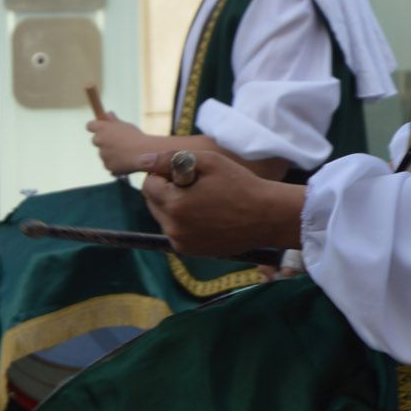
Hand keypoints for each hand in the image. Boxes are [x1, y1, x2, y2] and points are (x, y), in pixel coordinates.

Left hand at [87, 112, 158, 174]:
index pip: (90, 125)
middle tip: (118, 142)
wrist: (145, 153)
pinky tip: (127, 162)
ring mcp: (102, 154)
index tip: (101, 128)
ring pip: (104, 153)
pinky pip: (109, 164)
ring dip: (111, 153)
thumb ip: (114, 121)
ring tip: (127, 153)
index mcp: (102, 128)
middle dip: (104, 141)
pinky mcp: (107, 166)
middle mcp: (99, 140)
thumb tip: (108, 114)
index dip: (95, 127)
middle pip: (95, 140)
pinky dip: (116, 164)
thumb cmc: (137, 137)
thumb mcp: (126, 126)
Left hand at [141, 149, 304, 257]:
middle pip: (152, 203)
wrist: (268, 216)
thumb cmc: (241, 184)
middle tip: (195, 185)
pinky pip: (177, 232)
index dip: (164, 174)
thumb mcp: (208, 162)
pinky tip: (208, 215)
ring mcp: (183, 243)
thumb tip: (142, 161)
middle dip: (166, 190)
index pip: (149, 184)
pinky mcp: (192, 252)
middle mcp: (174, 228)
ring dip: (174, 206)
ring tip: (204, 200)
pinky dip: (185, 222)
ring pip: (164, 218)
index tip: (185, 172)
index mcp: (175, 205)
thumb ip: (170, 159)